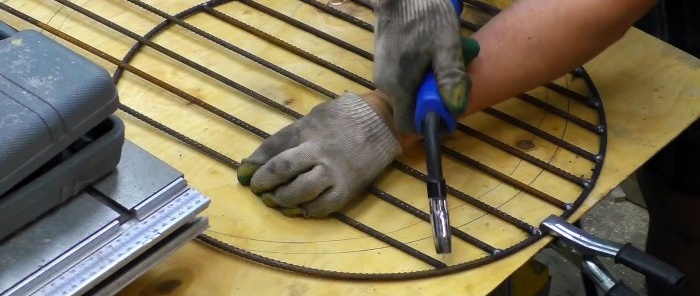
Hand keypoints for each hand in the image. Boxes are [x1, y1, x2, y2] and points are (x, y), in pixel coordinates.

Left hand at [237, 92, 401, 217]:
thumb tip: (262, 157)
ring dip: (282, 199)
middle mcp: (317, 151)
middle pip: (280, 170)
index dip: (255, 163)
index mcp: (307, 129)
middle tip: (257, 188)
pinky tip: (302, 207)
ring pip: (298, 192)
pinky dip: (307, 209)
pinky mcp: (347, 188)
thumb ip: (291, 135)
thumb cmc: (345, 116)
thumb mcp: (314, 116)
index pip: (272, 147)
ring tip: (276, 200)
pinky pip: (322, 206)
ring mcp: (333, 171)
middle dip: (263, 182)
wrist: (383, 121)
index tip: (245, 173)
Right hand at [372, 0, 479, 133]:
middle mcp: (386, 86)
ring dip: (433, 81)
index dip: (430, 124)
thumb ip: (450, 77)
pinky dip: (424, 71)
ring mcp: (385, 73)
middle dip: (437, 97)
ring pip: (413, 91)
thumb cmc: (424, 16)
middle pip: (414, 107)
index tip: (448, 110)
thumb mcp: (445, 44)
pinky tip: (435, 51)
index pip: (409, 126)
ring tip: (447, 56)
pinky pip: (408, 78)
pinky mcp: (387, 62)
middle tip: (455, 75)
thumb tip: (456, 108)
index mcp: (398, 87)